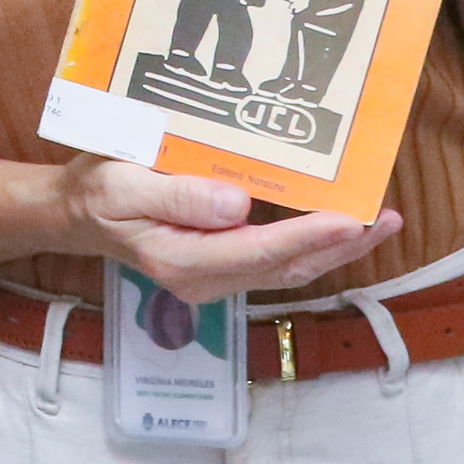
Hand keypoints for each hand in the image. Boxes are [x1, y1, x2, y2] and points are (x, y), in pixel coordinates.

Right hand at [50, 154, 398, 305]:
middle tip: (386, 218)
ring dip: (336, 249)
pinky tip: (339, 226)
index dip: (310, 237)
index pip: (259, 251)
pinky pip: (276, 263)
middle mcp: (205, 280)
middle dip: (340, 246)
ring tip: (379, 221)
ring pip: (288, 270)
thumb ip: (178, 195)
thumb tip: (238, 204)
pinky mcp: (222, 268)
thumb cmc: (98, 190)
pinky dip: (314, 246)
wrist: (78, 215)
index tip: (353, 218)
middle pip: (286, 268)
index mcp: (181, 260)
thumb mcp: (122, 182)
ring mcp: (215, 279)